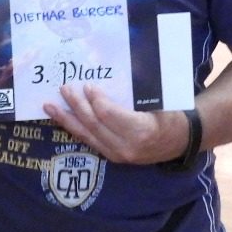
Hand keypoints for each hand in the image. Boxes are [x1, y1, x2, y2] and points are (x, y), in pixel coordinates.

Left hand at [43, 85, 192, 164]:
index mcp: (141, 130)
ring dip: (67, 119)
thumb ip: (135, 93)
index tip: (87, 85)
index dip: (94, 99)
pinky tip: (63, 119)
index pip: (108, 114)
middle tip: (64, 89)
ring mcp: (119, 155)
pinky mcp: (113, 157)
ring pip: (87, 135)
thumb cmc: (172, 115)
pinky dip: (75, 129)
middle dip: (76, 106)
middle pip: (93, 124)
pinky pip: (90, 141)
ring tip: (49, 107)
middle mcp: (127, 147)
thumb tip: (111, 73)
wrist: (182, 141)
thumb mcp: (159, 101)